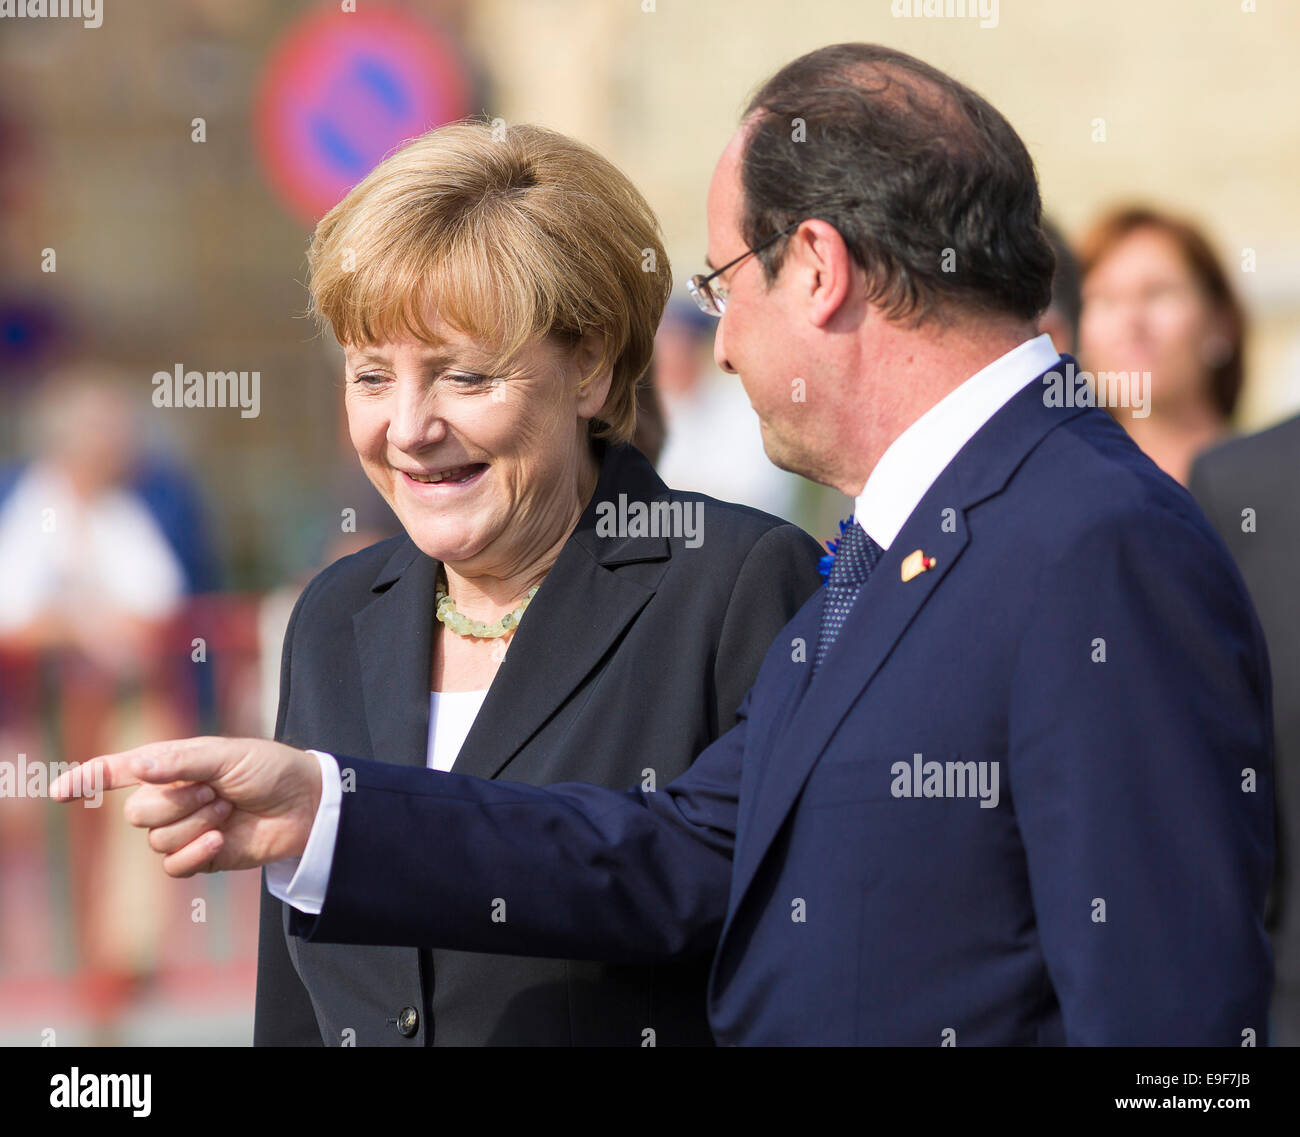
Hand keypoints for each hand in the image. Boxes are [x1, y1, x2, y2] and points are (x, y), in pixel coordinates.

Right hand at [50, 736, 322, 877]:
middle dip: (176, 803)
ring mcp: (183, 829)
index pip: (119, 772)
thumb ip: (180, 761)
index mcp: (171, 765)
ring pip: (156, 840)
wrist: (304, 806)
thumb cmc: (269, 770)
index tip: (59, 792)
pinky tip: (221, 839)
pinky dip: (195, 852)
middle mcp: (170, 797)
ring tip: (227, 809)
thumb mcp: (227, 755)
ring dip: (194, 824)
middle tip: (214, 790)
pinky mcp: (199, 857)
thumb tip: (136, 768)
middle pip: (137, 813)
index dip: (89, 780)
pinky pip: (173, 866)